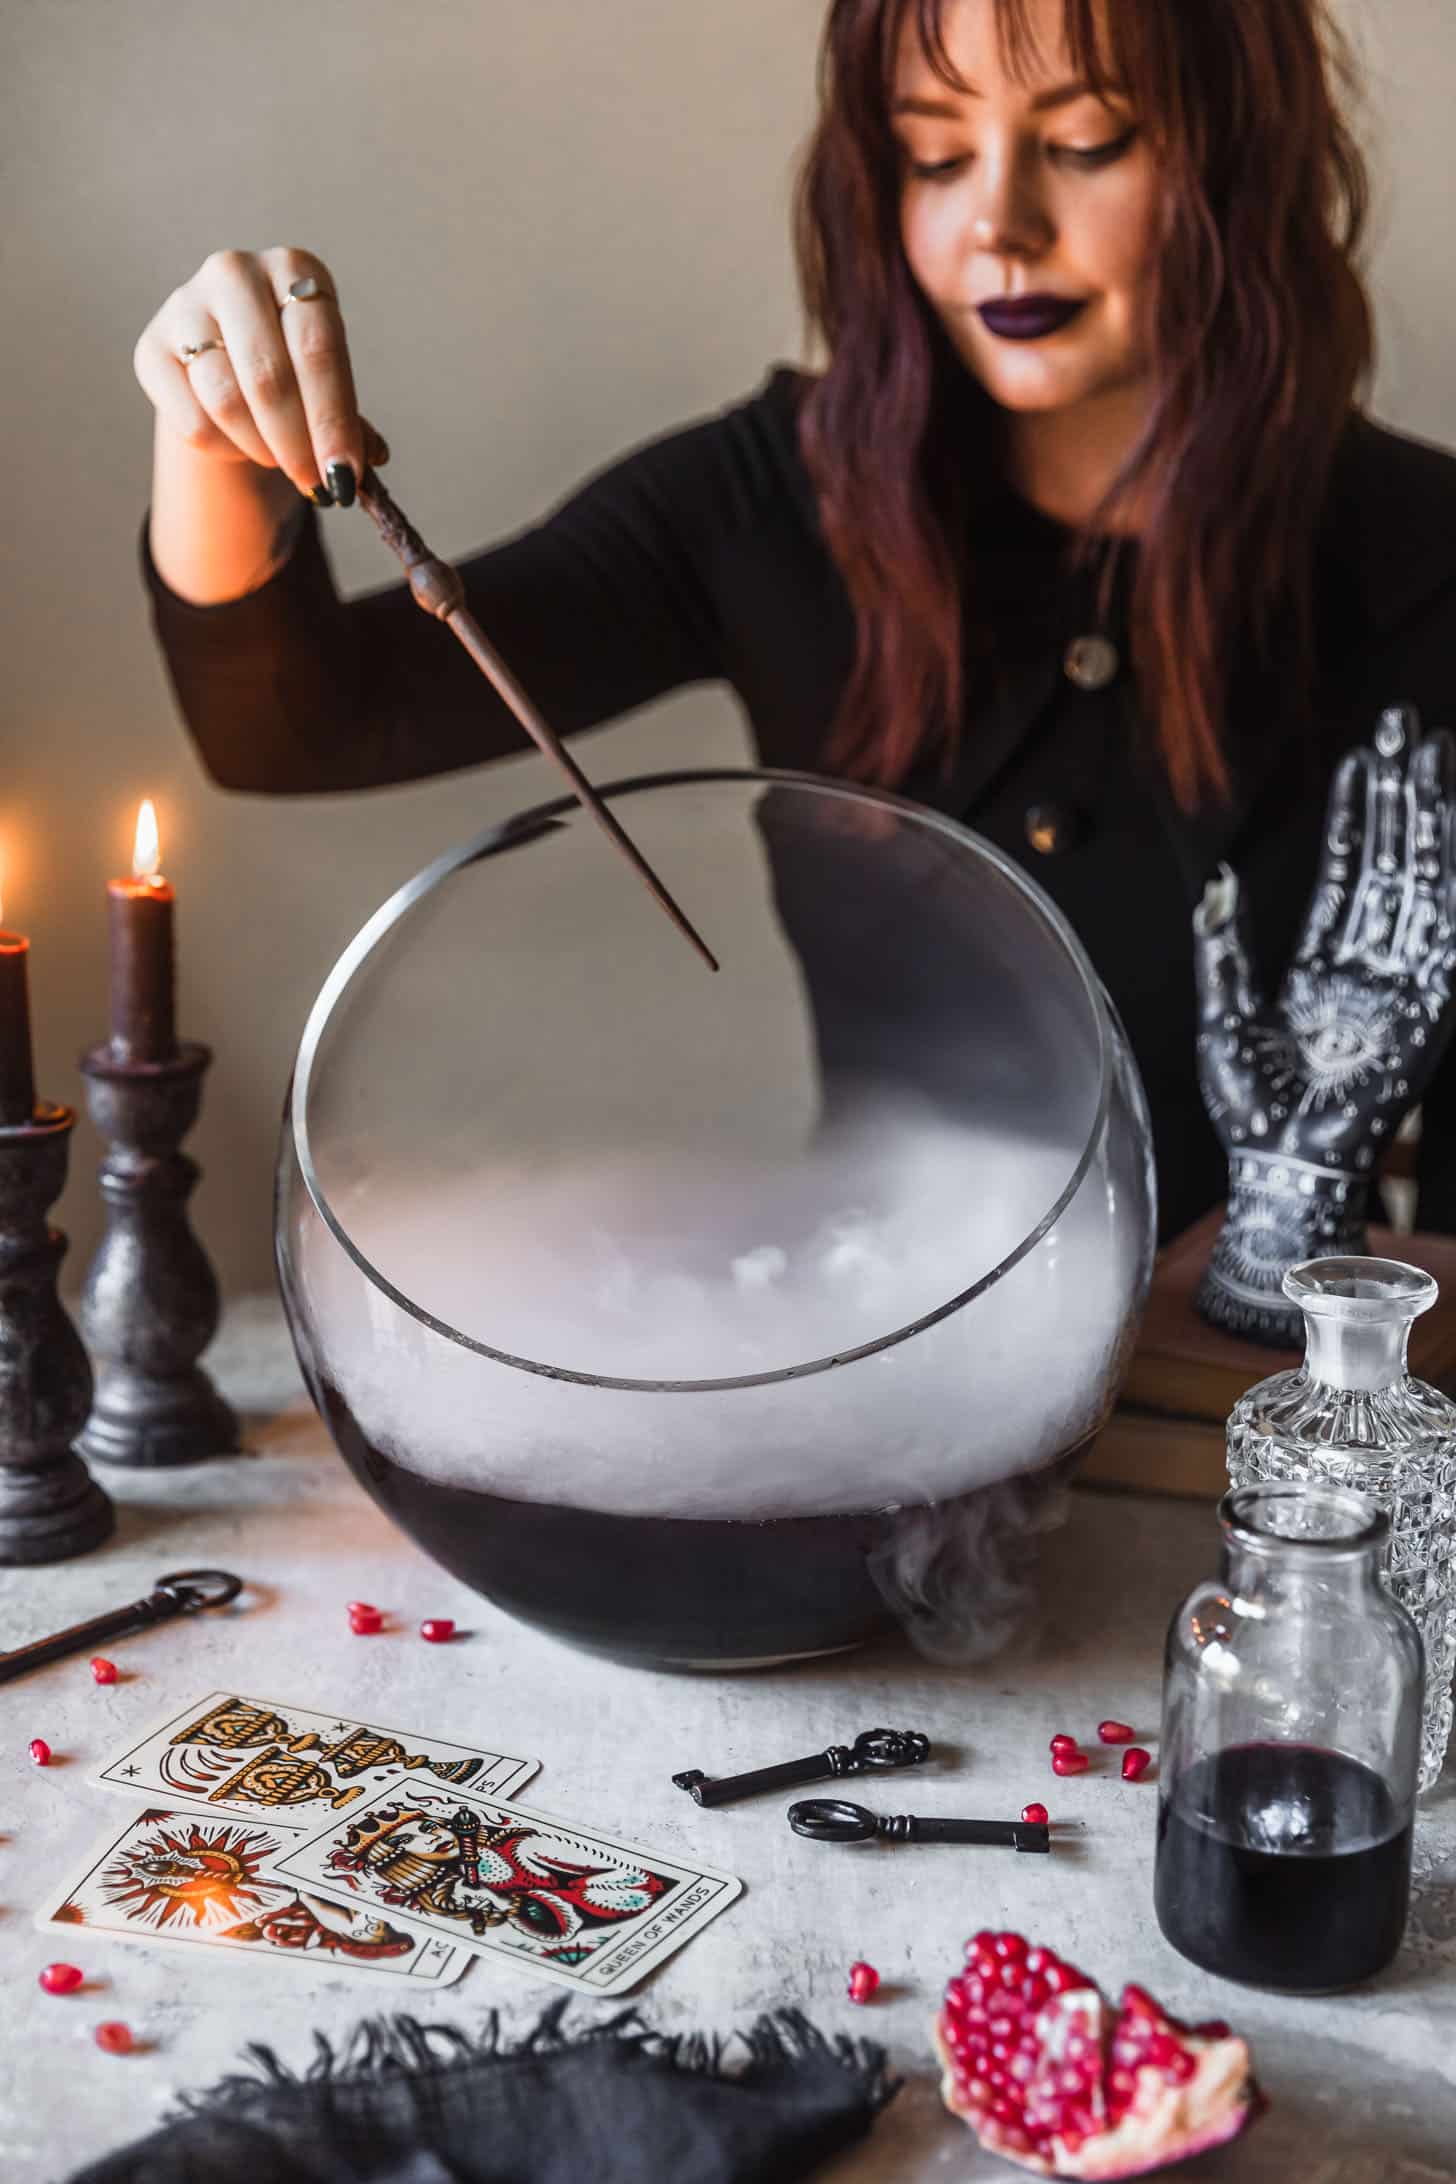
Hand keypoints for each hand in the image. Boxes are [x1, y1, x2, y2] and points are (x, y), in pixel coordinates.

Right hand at [133, 246, 386, 503]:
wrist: (226, 365)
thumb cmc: (294, 371)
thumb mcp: (328, 382)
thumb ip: (349, 421)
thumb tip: (367, 459)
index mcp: (295, 270)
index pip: (318, 349)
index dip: (333, 420)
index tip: (346, 475)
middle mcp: (235, 272)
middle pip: (269, 376)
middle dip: (298, 444)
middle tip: (317, 485)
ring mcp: (185, 305)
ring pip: (227, 399)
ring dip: (262, 448)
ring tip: (281, 461)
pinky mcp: (151, 348)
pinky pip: (193, 419)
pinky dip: (226, 449)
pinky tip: (242, 445)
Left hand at [1192, 706, 1455, 1341]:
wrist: (1280, 1164)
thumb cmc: (1248, 1107)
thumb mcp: (1221, 1015)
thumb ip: (1223, 947)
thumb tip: (1217, 880)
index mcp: (1318, 969)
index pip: (1344, 876)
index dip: (1355, 819)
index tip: (1360, 762)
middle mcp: (1364, 969)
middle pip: (1390, 864)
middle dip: (1397, 796)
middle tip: (1404, 729)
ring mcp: (1399, 984)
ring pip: (1417, 883)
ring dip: (1424, 819)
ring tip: (1426, 755)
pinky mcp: (1426, 1008)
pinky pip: (1442, 933)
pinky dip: (1446, 880)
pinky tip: (1447, 830)